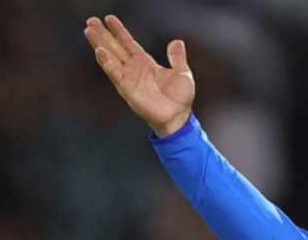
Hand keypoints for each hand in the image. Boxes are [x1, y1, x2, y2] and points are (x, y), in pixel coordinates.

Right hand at [83, 15, 194, 137]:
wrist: (178, 117)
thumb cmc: (180, 98)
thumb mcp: (183, 73)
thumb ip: (177, 57)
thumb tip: (177, 41)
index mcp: (145, 63)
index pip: (128, 43)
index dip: (119, 31)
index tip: (108, 18)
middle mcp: (134, 69)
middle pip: (115, 47)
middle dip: (103, 34)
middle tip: (91, 21)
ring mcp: (128, 78)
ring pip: (110, 57)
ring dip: (100, 44)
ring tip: (89, 31)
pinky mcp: (127, 89)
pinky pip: (115, 73)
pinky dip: (107, 63)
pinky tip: (100, 52)